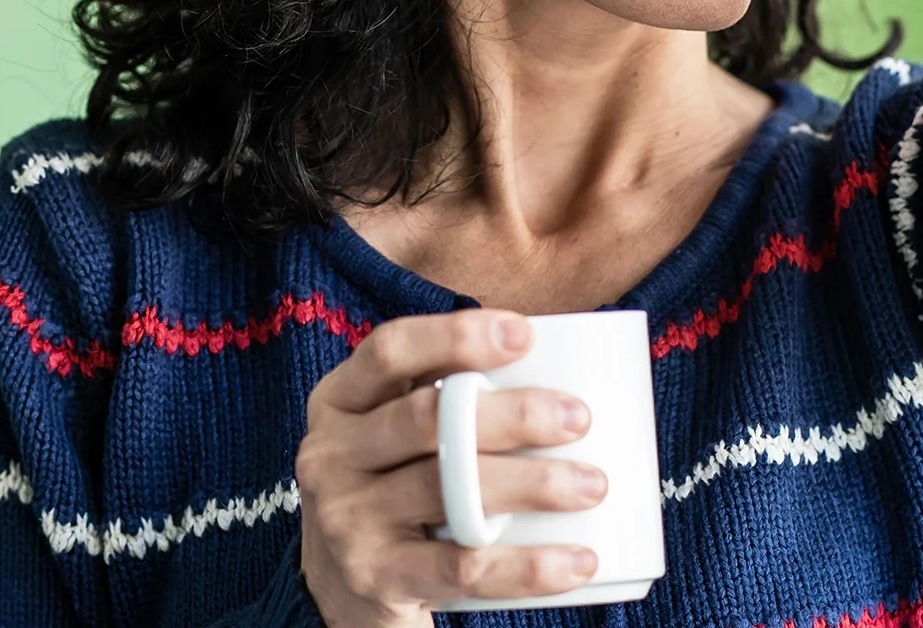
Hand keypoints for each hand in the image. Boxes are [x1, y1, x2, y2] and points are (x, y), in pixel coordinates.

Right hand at [295, 310, 607, 627]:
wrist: (345, 587)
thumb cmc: (393, 487)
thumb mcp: (389, 434)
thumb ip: (441, 396)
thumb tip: (558, 358)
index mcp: (338, 402)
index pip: (389, 350)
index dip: (455, 336)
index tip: (526, 334)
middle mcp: (329, 455)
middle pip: (425, 420)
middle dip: (512, 415)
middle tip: (578, 418)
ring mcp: (346, 520)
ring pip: (448, 491)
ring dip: (532, 485)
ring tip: (593, 484)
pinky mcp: (376, 577)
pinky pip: (462, 568)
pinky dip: (527, 567)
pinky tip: (576, 561)